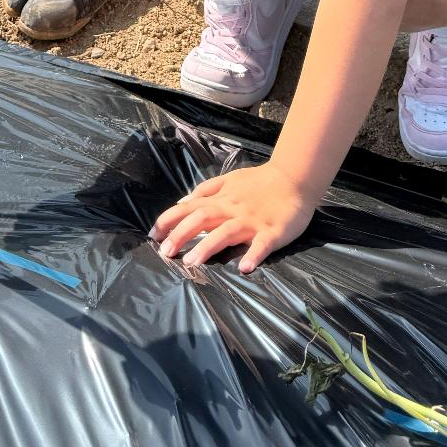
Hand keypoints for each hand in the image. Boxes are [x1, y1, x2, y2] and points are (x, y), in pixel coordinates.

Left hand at [152, 162, 316, 272]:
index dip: (170, 220)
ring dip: (208, 247)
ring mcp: (252, 221)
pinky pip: (261, 244)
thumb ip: (206, 190)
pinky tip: (244, 268)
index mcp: (221, 199)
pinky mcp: (272, 232)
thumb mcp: (229, 180)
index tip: (153, 235)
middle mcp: (232, 209)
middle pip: (202, 219)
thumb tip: (181, 201)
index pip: (190, 208)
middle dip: (181, 235)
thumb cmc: (259, 182)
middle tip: (165, 253)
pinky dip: (253, 255)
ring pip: (226, 233)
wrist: (294, 178)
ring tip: (192, 262)